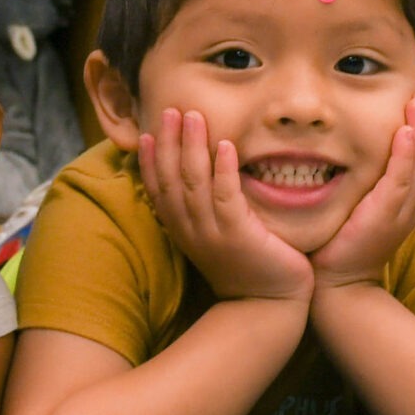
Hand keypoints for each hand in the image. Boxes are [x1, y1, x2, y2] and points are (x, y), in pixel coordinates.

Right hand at [139, 108, 312, 305]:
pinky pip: (226, 196)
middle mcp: (191, 230)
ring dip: (193, 147)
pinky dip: (223, 169)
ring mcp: (213, 233)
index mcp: (182, 230)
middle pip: (172, 180)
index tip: (147, 132)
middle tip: (170, 109)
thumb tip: (200, 177)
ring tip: (194, 116)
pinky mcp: (239, 234)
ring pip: (195, 183)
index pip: (158, 190)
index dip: (150, 161)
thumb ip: (206, 210)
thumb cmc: (247, 266)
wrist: (267, 305)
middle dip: (170, 142)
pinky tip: (226, 145)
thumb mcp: (217, 236)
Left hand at [311, 94, 414, 293]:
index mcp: (406, 205)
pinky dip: (406, 155)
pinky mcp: (384, 218)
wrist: (335, 288)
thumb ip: (364, 187)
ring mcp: (400, 214)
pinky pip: (402, 181)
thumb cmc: (339, 249)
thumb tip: (352, 157)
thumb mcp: (358, 211)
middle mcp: (410, 208)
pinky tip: (404, 132)